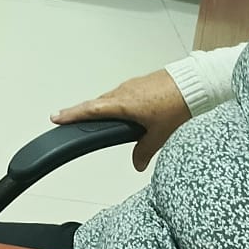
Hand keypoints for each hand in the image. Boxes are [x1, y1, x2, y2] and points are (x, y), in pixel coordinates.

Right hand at [51, 68, 191, 170]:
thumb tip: (137, 164)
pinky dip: (114, 102)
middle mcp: (123, 91)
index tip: (56, 117)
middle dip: (80, 111)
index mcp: (123, 103)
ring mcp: (131, 86)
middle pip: (96, 103)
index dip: (72, 114)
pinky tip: (120, 110)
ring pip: (109, 98)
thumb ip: (145, 150)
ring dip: (99, 107)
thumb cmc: (176, 104)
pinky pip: (120, 94)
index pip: (91, 110)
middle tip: (64, 117)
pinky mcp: (140, 83)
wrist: (192, 84)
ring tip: (92, 116)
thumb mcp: (160, 134)